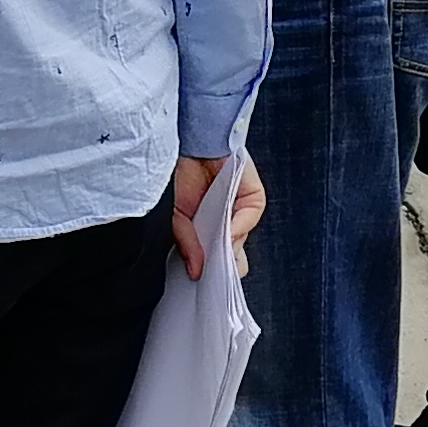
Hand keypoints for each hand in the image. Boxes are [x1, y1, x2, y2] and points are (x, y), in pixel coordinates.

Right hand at [169, 153, 266, 280]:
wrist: (184, 141)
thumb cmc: (175, 174)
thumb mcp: (175, 215)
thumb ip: (187, 243)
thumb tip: (196, 271)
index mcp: (206, 228)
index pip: (218, 257)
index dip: (215, 271)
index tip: (207, 284)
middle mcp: (225, 220)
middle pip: (234, 251)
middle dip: (226, 263)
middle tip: (216, 275)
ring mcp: (239, 208)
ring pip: (242, 235)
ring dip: (231, 245)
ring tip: (218, 253)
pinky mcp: (252, 194)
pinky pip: (252, 212)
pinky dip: (241, 222)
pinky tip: (227, 227)